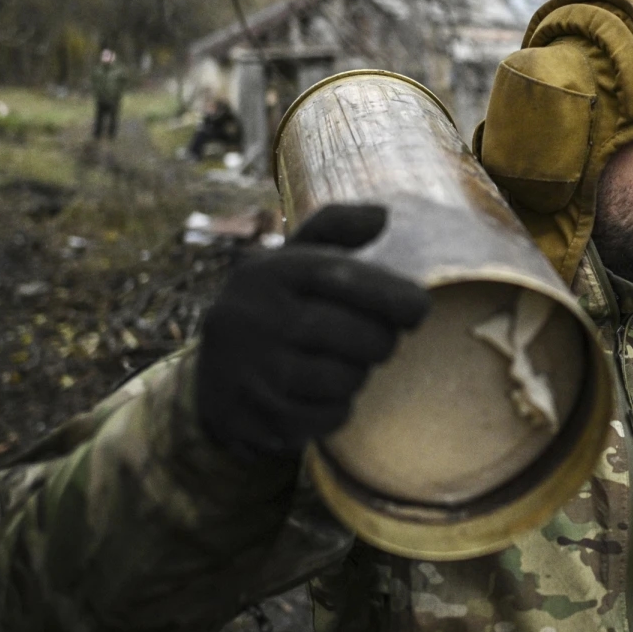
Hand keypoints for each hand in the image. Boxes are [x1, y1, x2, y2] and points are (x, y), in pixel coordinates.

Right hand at [194, 204, 429, 459]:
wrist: (212, 380)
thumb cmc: (275, 309)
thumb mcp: (292, 261)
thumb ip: (335, 228)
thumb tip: (382, 215)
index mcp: (267, 272)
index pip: (341, 276)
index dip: (390, 293)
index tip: (420, 309)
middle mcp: (252, 316)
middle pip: (352, 333)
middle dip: (381, 341)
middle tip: (380, 342)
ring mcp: (249, 368)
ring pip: (343, 377)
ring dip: (358, 375)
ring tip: (346, 365)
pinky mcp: (252, 415)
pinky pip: (325, 416)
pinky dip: (337, 408)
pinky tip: (323, 395)